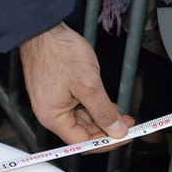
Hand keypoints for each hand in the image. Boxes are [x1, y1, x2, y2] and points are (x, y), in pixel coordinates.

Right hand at [19, 22, 133, 145]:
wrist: (43, 29)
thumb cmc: (59, 52)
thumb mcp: (88, 85)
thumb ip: (103, 111)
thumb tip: (115, 130)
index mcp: (53, 117)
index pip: (83, 142)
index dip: (107, 141)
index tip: (124, 135)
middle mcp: (50, 113)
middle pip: (83, 132)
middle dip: (106, 128)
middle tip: (127, 121)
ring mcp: (53, 102)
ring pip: (82, 119)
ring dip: (101, 116)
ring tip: (119, 110)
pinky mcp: (56, 92)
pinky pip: (77, 107)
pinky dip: (93, 106)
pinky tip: (105, 101)